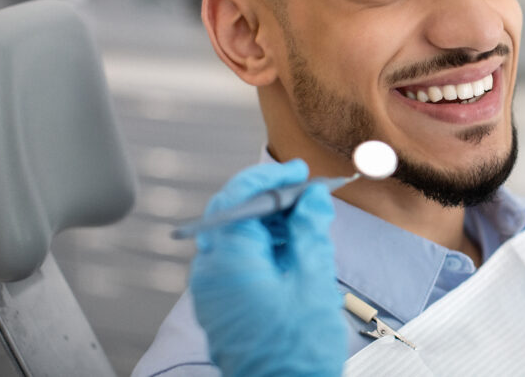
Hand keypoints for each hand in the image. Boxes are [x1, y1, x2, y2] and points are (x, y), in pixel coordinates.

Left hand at [190, 160, 346, 376]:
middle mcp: (210, 274)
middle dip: (271, 200)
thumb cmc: (296, 352)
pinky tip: (294, 253)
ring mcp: (212, 292)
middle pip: (234, 215)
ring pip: (236, 237)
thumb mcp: (313, 281)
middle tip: (307, 196)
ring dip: (270, 225)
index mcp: (229, 262)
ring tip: (308, 228)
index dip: (270, 177)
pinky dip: (263, 248)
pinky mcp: (221, 305)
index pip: (238, 198)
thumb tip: (311, 198)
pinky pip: (236, 261)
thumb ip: (309, 232)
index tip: (299, 172)